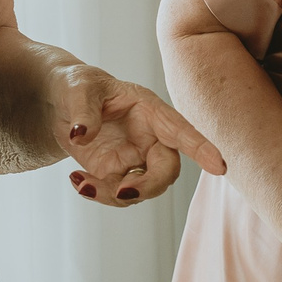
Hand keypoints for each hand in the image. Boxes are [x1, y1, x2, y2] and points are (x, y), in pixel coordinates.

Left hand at [51, 63, 228, 207]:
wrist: (62, 102)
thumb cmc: (79, 86)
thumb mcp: (79, 88)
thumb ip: (84, 111)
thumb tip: (82, 135)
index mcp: (150, 112)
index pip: (181, 131)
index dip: (202, 148)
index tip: (220, 167)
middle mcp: (149, 138)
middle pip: (166, 170)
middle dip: (148, 186)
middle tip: (121, 192)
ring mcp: (134, 159)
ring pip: (141, 189)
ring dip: (113, 195)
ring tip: (81, 182)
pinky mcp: (117, 173)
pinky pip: (115, 194)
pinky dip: (96, 193)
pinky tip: (77, 180)